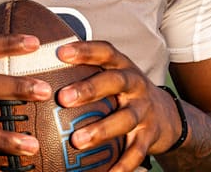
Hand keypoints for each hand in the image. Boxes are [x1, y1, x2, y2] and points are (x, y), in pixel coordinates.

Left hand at [56, 41, 183, 171]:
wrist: (168, 116)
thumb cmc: (125, 94)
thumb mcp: (113, 76)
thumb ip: (86, 72)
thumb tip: (41, 73)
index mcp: (123, 66)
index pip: (105, 52)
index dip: (85, 50)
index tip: (61, 53)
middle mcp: (135, 85)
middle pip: (115, 82)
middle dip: (89, 89)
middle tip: (63, 98)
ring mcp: (144, 110)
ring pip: (125, 119)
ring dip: (101, 130)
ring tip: (76, 141)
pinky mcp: (150, 135)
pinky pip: (136, 151)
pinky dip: (123, 164)